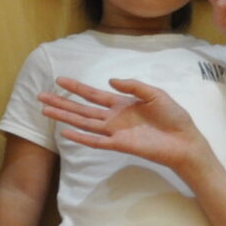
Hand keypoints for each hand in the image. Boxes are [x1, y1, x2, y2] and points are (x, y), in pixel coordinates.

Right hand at [38, 76, 211, 174]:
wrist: (184, 140)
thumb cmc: (173, 117)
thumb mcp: (155, 94)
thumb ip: (133, 86)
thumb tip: (109, 81)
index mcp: (121, 104)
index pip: (93, 94)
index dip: (76, 87)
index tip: (59, 80)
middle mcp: (113, 118)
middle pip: (81, 109)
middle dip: (61, 102)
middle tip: (40, 96)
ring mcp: (114, 132)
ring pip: (83, 123)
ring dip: (64, 117)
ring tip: (45, 111)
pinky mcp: (119, 145)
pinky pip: (95, 141)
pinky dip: (80, 137)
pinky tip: (65, 132)